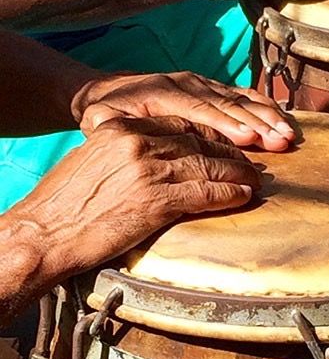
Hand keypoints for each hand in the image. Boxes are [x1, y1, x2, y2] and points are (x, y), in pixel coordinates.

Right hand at [16, 116, 261, 280]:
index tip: (226, 142)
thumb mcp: (93, 158)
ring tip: (253, 181)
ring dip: (236, 173)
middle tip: (249, 161)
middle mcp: (139, 142)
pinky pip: (204, 191)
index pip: (180, 125)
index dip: (210, 134)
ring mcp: (149, 169)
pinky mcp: (156, 199)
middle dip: (229, 151)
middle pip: (199, 141)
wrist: (44, 234)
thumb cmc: (63, 203)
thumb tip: (156, 154)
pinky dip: (227, 194)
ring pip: (207, 164)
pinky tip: (241, 196)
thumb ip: (125, 148)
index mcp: (123, 128)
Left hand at [72, 72, 295, 151]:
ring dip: (267, 117)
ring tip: (288, 135)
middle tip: (279, 140)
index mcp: (163, 93)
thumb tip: (104, 123)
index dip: (224, 124)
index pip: (199, 110)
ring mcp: (203, 83)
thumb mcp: (100, 118)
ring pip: (240, 98)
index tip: (247, 139)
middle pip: (227, 104)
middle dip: (256, 123)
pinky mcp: (213, 87)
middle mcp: (188, 84)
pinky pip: (243, 95)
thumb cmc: (109, 112)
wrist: (111, 91)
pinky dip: (265, 107)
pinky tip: (284, 119)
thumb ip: (107, 122)